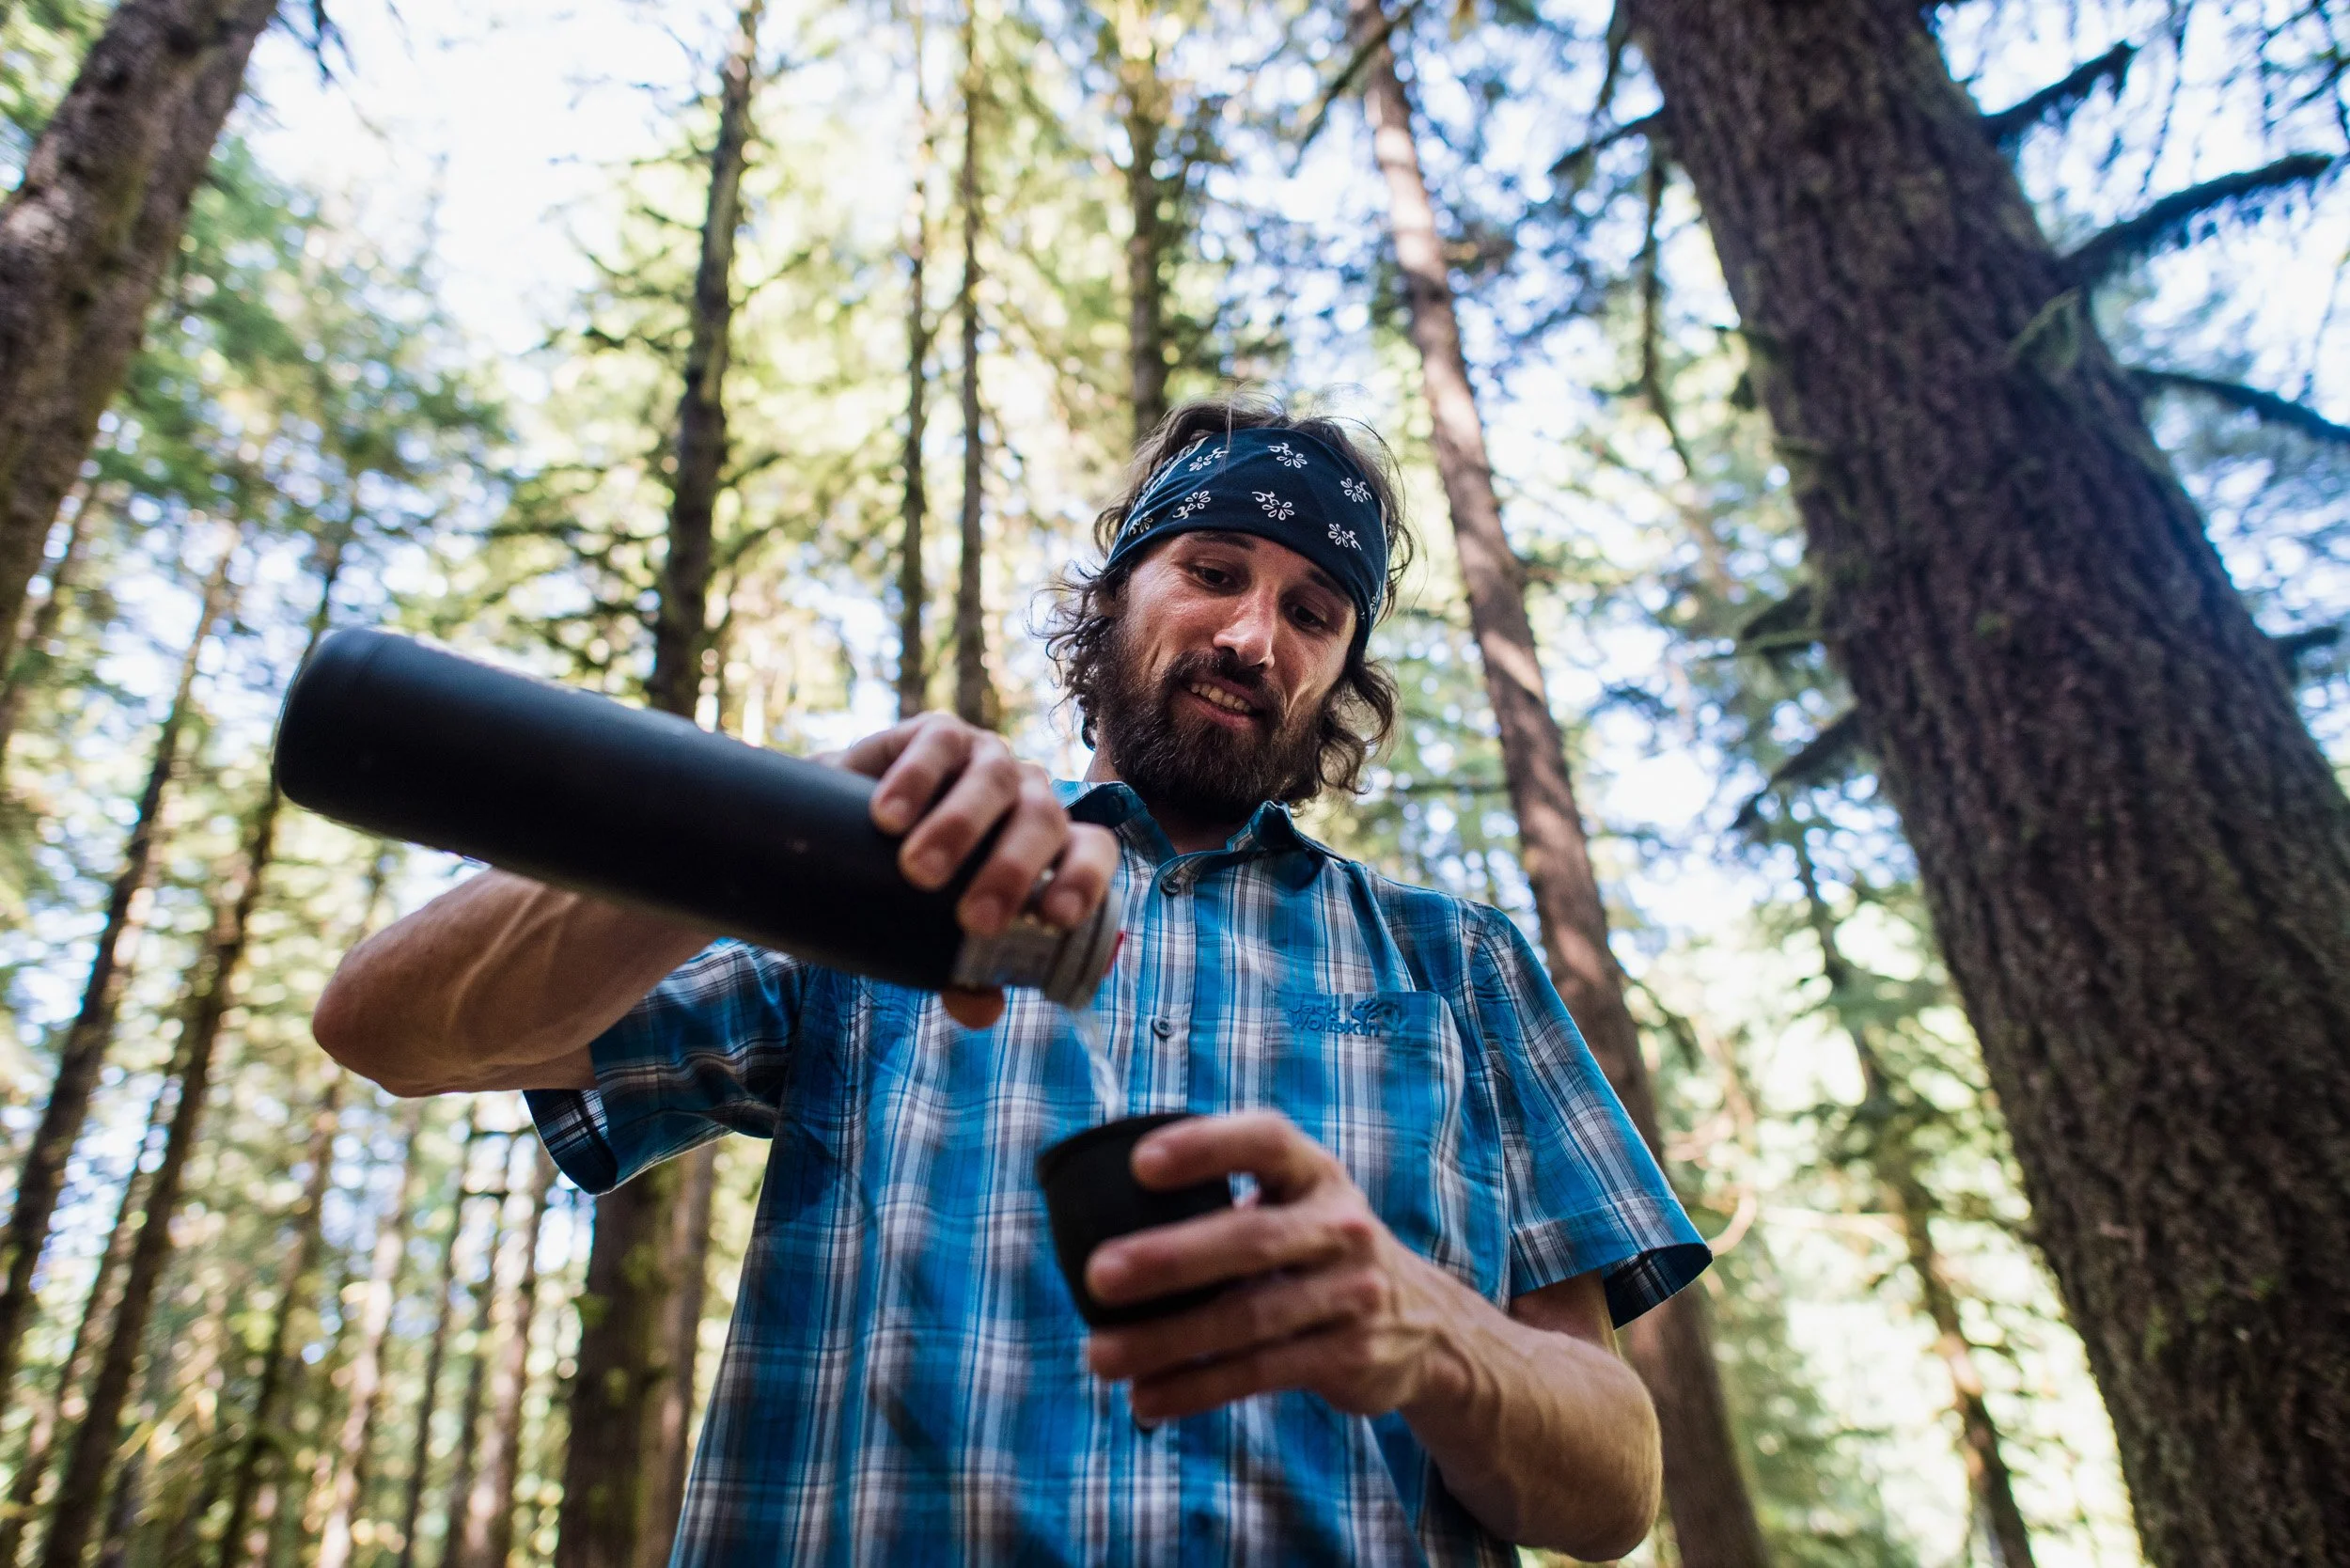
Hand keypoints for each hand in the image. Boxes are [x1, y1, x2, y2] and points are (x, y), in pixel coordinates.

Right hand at [827, 714, 1118, 1029]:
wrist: (837, 833)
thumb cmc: (910, 891)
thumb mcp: (935, 935)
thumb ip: (963, 974)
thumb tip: (983, 1011)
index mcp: (1048, 845)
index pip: (1092, 851)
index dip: (1085, 880)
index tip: (1056, 918)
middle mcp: (1027, 796)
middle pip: (1044, 819)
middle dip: (1014, 870)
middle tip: (972, 918)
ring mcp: (985, 759)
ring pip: (995, 782)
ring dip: (961, 827)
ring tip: (918, 871)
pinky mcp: (937, 734)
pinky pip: (939, 745)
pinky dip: (916, 780)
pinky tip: (887, 815)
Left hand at [1082, 1111, 1469, 1423]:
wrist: (1424, 1322)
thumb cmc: (1316, 1249)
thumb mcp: (1296, 1204)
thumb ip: (1225, 1201)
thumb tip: (1094, 1215)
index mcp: (1315, 1173)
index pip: (1266, 1142)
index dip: (1207, 1146)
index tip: (1140, 1163)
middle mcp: (1340, 1226)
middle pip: (1251, 1239)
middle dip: (1170, 1258)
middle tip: (1096, 1275)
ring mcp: (1351, 1294)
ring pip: (1248, 1319)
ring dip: (1167, 1341)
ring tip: (1099, 1356)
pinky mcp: (1348, 1356)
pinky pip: (1261, 1373)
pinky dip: (1197, 1388)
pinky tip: (1147, 1398)